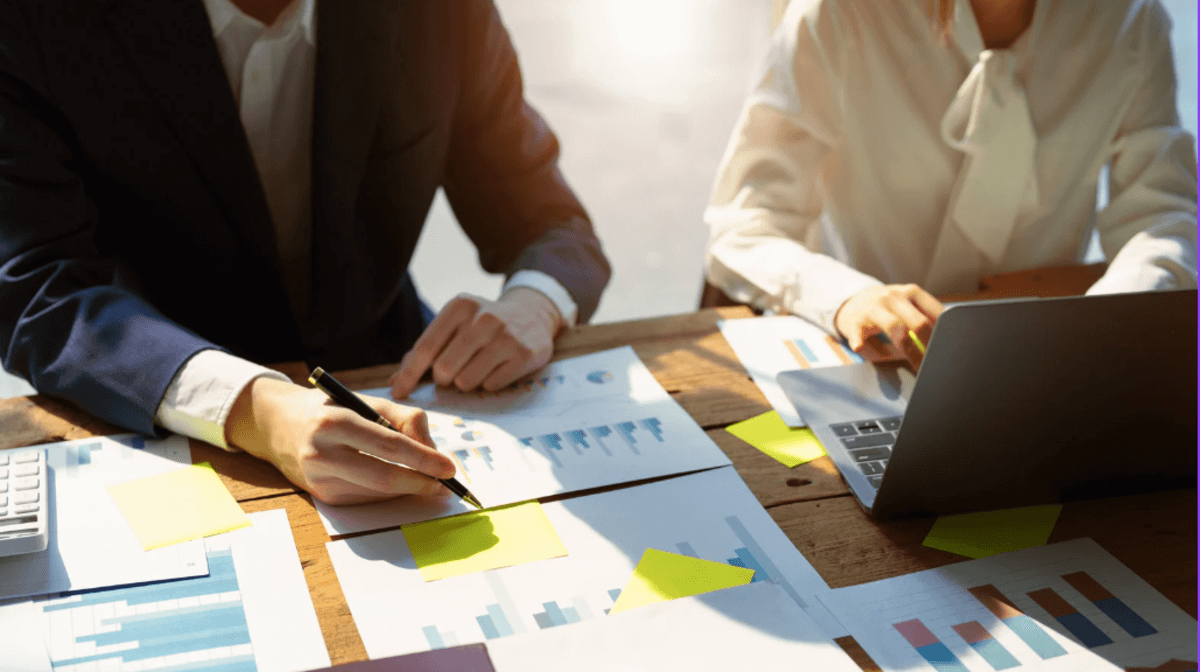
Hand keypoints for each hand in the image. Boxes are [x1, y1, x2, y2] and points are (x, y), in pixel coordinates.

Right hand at [225, 377, 456, 504]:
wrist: (281, 426)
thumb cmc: (334, 409)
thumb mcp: (368, 401)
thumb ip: (405, 419)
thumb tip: (433, 450)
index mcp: (334, 422)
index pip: (390, 445)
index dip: (424, 459)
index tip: (449, 467)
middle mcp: (321, 453)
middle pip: (384, 476)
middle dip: (421, 482)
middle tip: (444, 483)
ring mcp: (319, 479)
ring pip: (378, 492)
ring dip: (409, 489)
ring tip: (426, 479)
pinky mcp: (322, 496)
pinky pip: (367, 499)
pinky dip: (389, 493)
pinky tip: (397, 482)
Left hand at [389, 288, 562, 397]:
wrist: (531, 314)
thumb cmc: (482, 325)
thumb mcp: (455, 324)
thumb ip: (426, 350)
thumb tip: (395, 383)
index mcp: (460, 307)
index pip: (425, 348)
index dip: (408, 374)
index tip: (398, 392)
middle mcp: (483, 318)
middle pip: (444, 369)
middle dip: (443, 378)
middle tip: (453, 372)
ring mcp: (505, 336)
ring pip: (466, 382)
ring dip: (466, 382)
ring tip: (477, 367)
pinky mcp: (523, 354)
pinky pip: (490, 386)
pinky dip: (488, 383)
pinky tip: (496, 368)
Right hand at [834, 284, 943, 368]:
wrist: (851, 302)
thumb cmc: (886, 309)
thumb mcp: (906, 305)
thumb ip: (924, 319)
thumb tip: (943, 343)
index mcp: (911, 293)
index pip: (935, 313)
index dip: (945, 333)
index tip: (950, 349)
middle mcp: (893, 297)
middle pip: (918, 322)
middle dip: (929, 345)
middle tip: (937, 363)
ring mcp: (873, 308)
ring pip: (895, 327)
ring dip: (909, 350)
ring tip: (917, 366)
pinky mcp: (853, 321)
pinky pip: (859, 333)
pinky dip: (860, 341)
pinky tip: (860, 347)